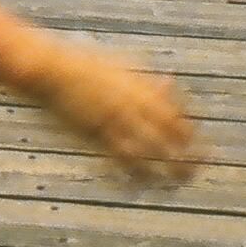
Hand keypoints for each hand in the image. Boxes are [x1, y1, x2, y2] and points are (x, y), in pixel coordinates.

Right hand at [28, 44, 198, 184]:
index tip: (193, 146)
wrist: (52, 70)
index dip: (189, 135)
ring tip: (171, 183)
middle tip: (192, 172)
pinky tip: (137, 182)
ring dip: (163, 171)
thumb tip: (170, 81)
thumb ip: (148, 77)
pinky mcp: (96, 135)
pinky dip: (131, 172)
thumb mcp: (123, 63)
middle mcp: (135, 108)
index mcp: (144, 91)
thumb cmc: (86, 63)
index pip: (178, 118)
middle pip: (170, 139)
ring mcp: (115, 123)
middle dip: (186, 158)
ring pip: (148, 154)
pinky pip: (119, 159)